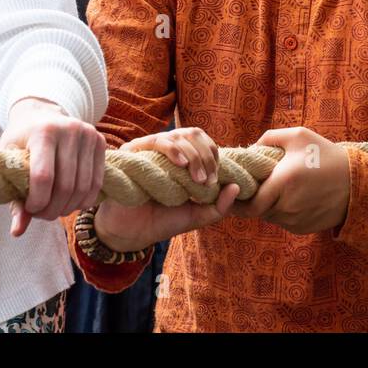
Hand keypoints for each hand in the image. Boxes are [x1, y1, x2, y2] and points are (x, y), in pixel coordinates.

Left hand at [0, 98, 104, 236]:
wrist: (43, 112)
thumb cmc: (21, 140)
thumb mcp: (10, 161)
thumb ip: (15, 195)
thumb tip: (17, 232)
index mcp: (43, 132)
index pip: (43, 177)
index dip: (37, 202)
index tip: (30, 209)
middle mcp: (69, 130)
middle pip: (65, 186)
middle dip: (52, 209)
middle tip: (41, 214)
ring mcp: (88, 134)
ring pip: (83, 187)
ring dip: (68, 207)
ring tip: (54, 209)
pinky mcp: (100, 141)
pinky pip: (96, 182)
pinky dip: (84, 200)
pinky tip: (71, 202)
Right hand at [93, 128, 238, 252]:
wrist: (130, 234)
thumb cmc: (162, 221)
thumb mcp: (196, 215)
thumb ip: (218, 206)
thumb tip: (236, 187)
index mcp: (181, 157)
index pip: (203, 141)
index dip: (213, 156)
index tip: (214, 180)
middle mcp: (165, 148)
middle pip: (193, 134)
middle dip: (206, 156)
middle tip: (207, 181)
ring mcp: (149, 149)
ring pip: (177, 136)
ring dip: (193, 155)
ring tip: (197, 178)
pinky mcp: (133, 153)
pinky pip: (156, 141)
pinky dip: (172, 150)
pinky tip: (181, 165)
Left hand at [228, 127, 349, 234]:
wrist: (357, 183)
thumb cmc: (326, 155)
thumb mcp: (299, 136)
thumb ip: (270, 137)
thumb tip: (250, 149)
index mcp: (283, 182)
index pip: (249, 204)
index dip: (238, 200)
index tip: (234, 190)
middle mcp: (287, 206)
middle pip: (258, 210)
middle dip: (253, 199)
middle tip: (255, 185)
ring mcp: (295, 221)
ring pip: (270, 216)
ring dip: (268, 204)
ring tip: (278, 187)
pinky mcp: (303, 228)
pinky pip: (283, 221)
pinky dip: (282, 210)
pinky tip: (293, 196)